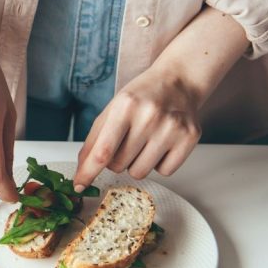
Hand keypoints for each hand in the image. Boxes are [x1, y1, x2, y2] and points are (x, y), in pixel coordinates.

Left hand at [73, 67, 201, 188]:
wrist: (179, 82)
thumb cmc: (142, 97)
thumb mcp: (112, 109)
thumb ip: (94, 139)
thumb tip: (83, 169)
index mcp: (125, 106)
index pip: (103, 151)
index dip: (88, 172)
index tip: (78, 186)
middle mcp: (149, 117)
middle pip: (118, 165)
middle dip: (116, 160)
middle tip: (126, 141)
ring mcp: (172, 128)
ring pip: (140, 173)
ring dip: (136, 163)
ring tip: (144, 141)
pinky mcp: (189, 138)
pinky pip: (165, 172)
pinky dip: (159, 163)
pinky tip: (161, 144)